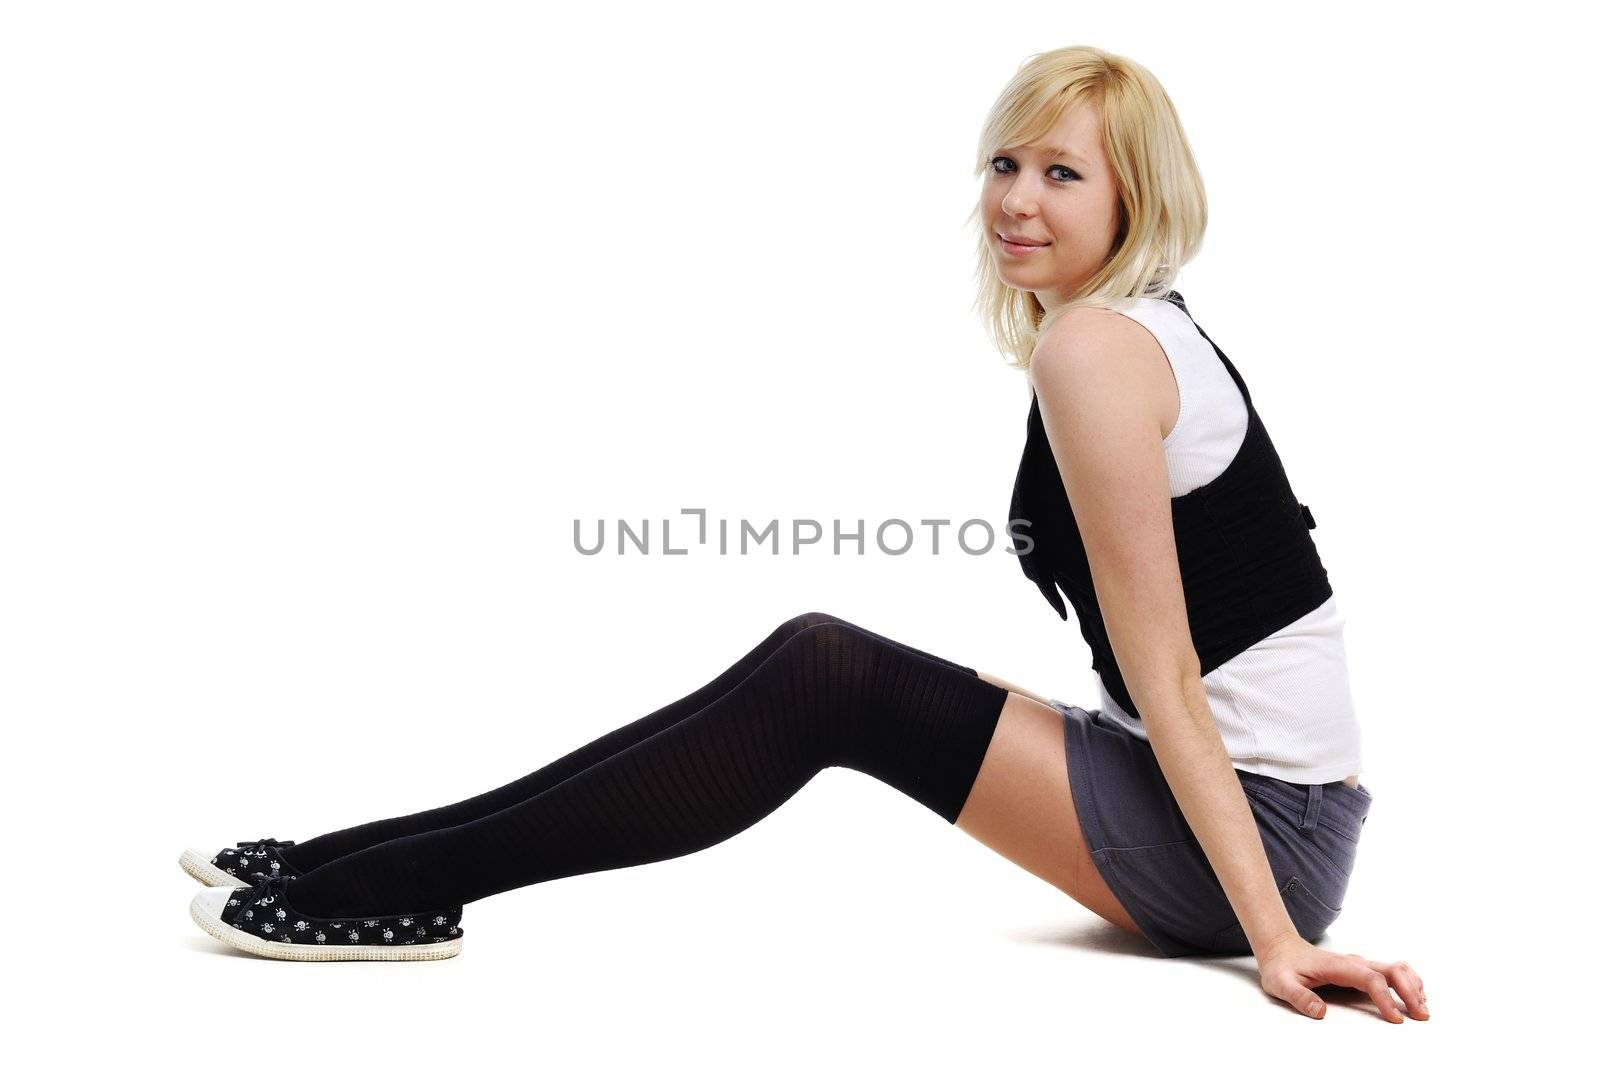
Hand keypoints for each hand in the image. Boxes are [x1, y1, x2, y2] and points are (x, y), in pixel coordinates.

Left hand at [1256, 934, 1428, 1021]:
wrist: (1280, 948)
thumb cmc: (1282, 967)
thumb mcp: (1281, 984)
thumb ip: (1299, 998)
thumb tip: (1320, 1012)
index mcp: (1337, 966)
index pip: (1369, 979)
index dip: (1385, 998)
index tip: (1395, 1018)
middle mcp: (1352, 962)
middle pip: (1391, 970)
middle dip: (1410, 991)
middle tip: (1421, 1015)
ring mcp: (1358, 964)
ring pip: (1394, 968)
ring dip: (1412, 985)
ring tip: (1422, 1007)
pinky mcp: (1360, 969)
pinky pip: (1390, 972)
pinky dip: (1406, 982)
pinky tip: (1413, 996)